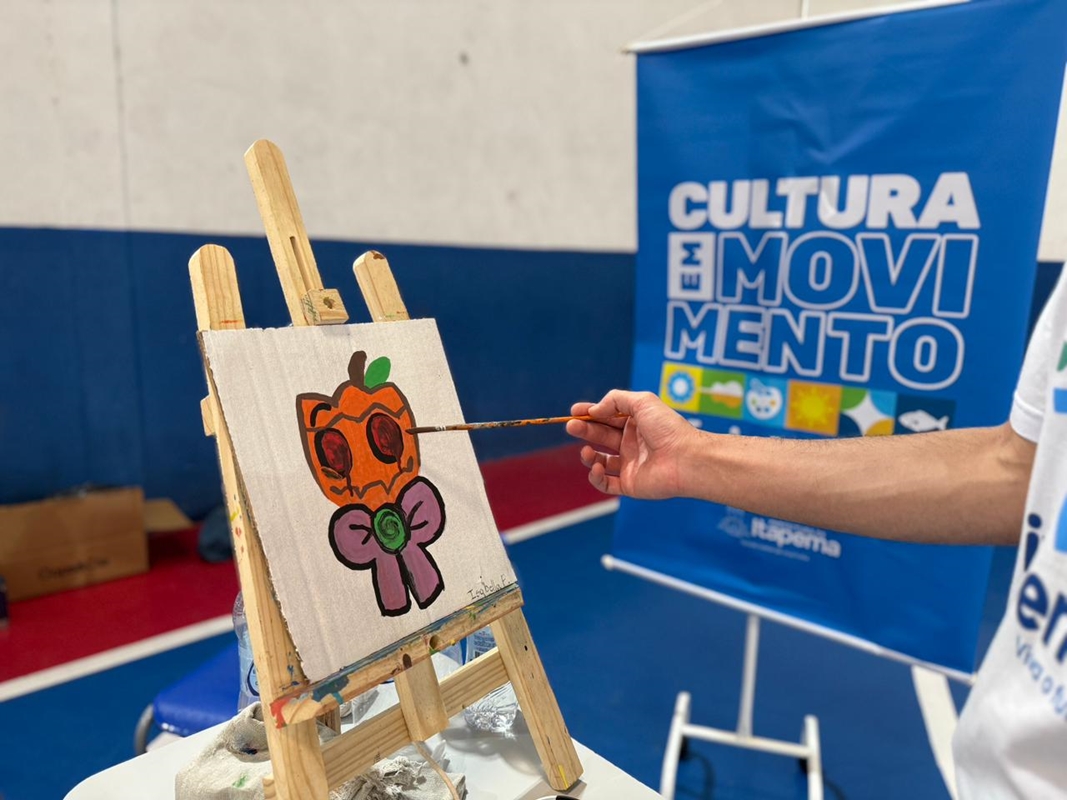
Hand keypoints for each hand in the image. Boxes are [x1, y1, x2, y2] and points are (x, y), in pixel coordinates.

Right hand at [566, 390, 697, 498]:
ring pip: (600, 461)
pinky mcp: (630, 484)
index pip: (606, 417)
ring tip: (587, 451)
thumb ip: (614, 400)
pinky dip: (596, 477)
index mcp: (635, 424)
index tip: (574, 411)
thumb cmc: (668, 428)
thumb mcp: (642, 401)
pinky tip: (596, 467)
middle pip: (600, 436)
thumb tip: (594, 411)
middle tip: (571, 426)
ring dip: (588, 455)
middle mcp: (632, 443)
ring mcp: (630, 464)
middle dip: (584, 430)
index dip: (589, 414)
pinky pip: (606, 483)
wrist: (686, 458)